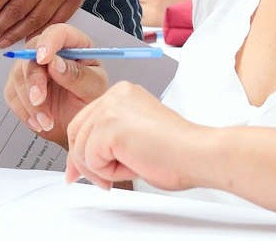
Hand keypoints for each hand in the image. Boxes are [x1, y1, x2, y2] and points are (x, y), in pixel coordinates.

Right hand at [2, 23, 110, 147]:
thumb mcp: (93, 89)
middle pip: (31, 52)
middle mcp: (50, 52)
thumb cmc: (89, 103)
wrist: (77, 126)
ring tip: (47, 121)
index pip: (57, 33)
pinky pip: (13, 94)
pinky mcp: (19, 85)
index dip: (48, 43)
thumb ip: (78, 76)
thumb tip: (55, 63)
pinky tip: (40, 122)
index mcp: (74, 45)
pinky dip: (25, 111)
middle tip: (39, 100)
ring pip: (19, 75)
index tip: (44, 59)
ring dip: (31, 102)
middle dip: (33, 79)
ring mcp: (31, 67)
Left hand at [65, 81, 204, 191]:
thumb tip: (79, 164)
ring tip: (132, 167)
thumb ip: (108, 142)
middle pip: (77, 132)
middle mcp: (114, 95)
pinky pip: (91, 159)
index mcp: (122, 94)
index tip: (80, 170)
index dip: (82, 149)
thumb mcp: (134, 139)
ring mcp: (110, 108)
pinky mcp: (109, 126)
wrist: (198, 155)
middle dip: (84, 162)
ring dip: (103, 169)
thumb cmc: (177, 152)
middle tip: (102, 182)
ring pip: (82, 149)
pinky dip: (109, 172)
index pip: (86, 120)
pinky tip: (133, 165)